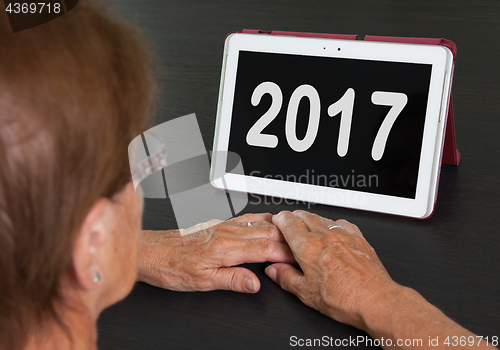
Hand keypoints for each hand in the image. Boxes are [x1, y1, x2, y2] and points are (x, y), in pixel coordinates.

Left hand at [137, 213, 294, 292]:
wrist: (151, 252)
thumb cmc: (171, 267)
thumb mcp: (202, 282)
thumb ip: (232, 280)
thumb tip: (255, 283)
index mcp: (225, 248)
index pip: (266, 247)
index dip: (286, 253)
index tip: (300, 258)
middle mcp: (226, 232)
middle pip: (267, 232)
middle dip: (289, 239)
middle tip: (305, 247)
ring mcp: (223, 226)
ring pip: (259, 222)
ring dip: (280, 227)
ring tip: (295, 233)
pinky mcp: (218, 224)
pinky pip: (247, 218)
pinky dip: (264, 219)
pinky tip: (269, 221)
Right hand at [266, 210, 401, 329]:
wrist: (375, 300)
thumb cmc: (344, 299)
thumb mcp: (306, 293)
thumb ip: (286, 278)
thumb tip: (274, 271)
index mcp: (308, 248)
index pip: (289, 223)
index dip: (280, 219)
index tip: (278, 220)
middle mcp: (325, 236)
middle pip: (305, 216)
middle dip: (294, 217)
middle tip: (290, 222)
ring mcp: (343, 235)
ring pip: (323, 217)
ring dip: (313, 219)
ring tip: (309, 226)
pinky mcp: (359, 238)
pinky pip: (343, 223)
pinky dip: (334, 224)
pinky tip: (334, 231)